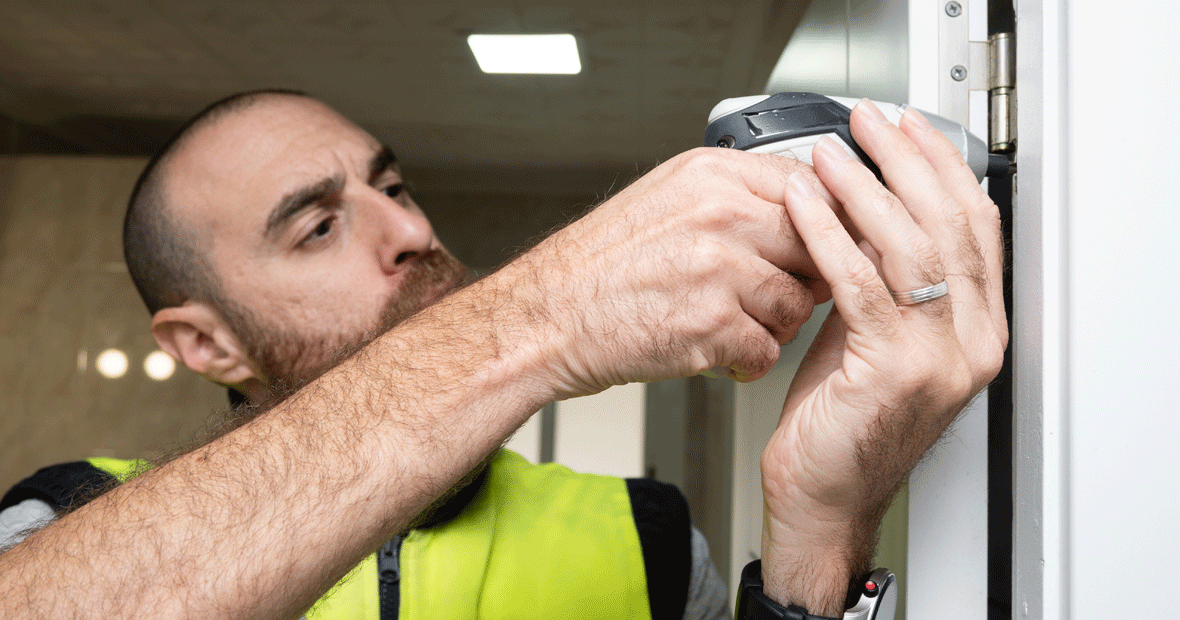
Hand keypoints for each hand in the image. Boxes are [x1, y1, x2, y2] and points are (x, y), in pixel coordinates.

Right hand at [509, 148, 834, 398]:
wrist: (546, 316)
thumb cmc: (599, 265)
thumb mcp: (665, 199)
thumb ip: (731, 197)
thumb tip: (794, 209)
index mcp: (712, 175)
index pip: (809, 187)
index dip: (824, 224)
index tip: (824, 245)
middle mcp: (721, 215)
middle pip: (814, 245)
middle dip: (805, 277)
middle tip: (780, 292)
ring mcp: (720, 270)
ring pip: (798, 303)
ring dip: (775, 325)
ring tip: (737, 326)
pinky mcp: (713, 327)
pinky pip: (768, 351)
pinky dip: (748, 363)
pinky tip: (720, 354)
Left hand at [758, 101, 1007, 613]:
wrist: (822, 497)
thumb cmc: (841, 420)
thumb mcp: (874, 334)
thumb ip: (886, 278)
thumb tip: (866, 206)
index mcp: (978, 328)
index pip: (975, 226)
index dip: (942, 168)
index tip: (907, 130)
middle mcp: (971, 341)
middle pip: (949, 224)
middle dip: (905, 163)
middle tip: (867, 124)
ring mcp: (939, 357)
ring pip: (910, 246)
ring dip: (863, 191)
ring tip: (827, 156)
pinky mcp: (893, 368)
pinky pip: (861, 283)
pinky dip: (829, 235)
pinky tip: (804, 205)